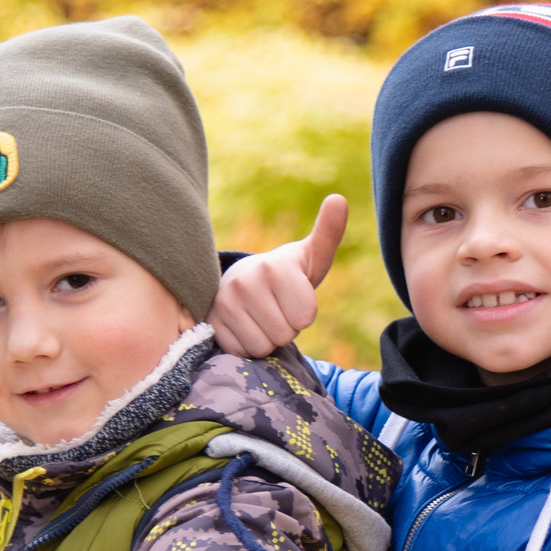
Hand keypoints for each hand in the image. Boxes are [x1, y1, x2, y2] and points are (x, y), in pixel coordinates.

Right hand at [210, 193, 346, 356]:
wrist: (243, 282)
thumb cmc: (287, 274)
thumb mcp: (311, 256)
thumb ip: (328, 232)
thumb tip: (339, 198)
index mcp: (273, 266)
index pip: (305, 317)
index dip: (304, 313)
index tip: (294, 297)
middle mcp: (244, 282)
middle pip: (285, 334)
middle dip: (286, 327)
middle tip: (276, 308)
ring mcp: (223, 303)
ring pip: (263, 346)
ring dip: (267, 339)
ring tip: (260, 317)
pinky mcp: (210, 323)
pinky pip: (242, 352)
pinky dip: (247, 346)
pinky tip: (244, 326)